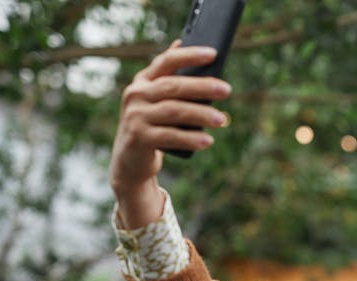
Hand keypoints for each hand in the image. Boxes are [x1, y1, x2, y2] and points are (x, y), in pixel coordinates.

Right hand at [110, 41, 231, 228]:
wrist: (130, 160)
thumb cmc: (152, 125)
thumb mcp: (157, 101)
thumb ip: (170, 79)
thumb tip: (182, 44)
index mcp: (143, 81)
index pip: (167, 61)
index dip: (189, 56)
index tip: (213, 54)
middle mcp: (136, 95)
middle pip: (173, 87)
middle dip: (202, 87)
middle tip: (227, 90)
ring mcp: (136, 116)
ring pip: (173, 111)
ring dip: (200, 115)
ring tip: (221, 120)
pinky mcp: (139, 138)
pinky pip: (170, 136)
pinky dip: (190, 138)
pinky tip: (207, 140)